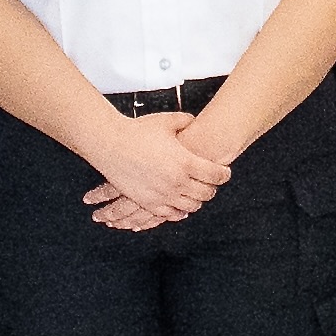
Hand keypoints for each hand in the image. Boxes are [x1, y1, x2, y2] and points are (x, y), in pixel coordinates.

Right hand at [84, 110, 233, 229]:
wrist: (111, 144)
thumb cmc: (137, 132)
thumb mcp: (167, 121)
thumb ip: (185, 121)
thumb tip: (194, 122)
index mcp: (186, 162)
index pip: (216, 175)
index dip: (224, 174)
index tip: (225, 173)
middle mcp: (177, 181)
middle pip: (206, 193)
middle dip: (212, 188)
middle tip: (212, 184)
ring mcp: (163, 194)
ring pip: (191, 206)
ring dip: (197, 200)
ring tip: (197, 194)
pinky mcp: (149, 202)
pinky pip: (171, 214)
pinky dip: (179, 211)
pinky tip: (181, 207)